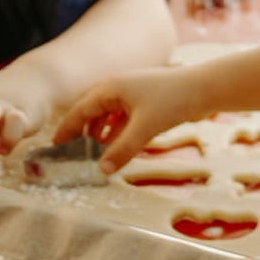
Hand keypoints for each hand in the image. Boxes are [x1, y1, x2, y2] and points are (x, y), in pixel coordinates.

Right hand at [53, 65, 211, 171]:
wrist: (204, 88)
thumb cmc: (172, 101)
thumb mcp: (144, 128)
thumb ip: (122, 149)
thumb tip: (102, 170)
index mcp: (110, 89)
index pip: (80, 110)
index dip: (67, 128)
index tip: (55, 145)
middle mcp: (118, 88)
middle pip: (92, 110)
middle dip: (81, 130)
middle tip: (71, 150)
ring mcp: (132, 94)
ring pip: (109, 115)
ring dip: (101, 132)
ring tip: (94, 151)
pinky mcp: (147, 101)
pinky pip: (124, 117)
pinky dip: (118, 131)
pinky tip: (117, 144)